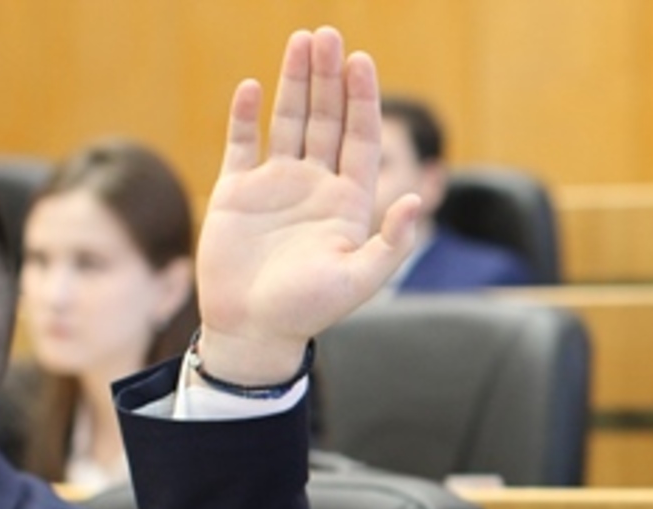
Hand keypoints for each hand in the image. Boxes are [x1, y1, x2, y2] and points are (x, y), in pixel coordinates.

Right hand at [193, 26, 418, 382]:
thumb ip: (391, 243)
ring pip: (289, 122)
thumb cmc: (309, 310)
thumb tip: (415, 202)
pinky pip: (243, 143)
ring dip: (295, 82)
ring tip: (301, 41)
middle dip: (329, 78)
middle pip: (327, 120)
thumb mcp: (360, 280)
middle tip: (329, 35)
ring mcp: (277, 185)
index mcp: (349, 202)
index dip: (363, 101)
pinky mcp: (238, 191)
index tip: (361, 62)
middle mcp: (316, 186)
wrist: (252, 329)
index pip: (361, 139)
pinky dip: (248, 115)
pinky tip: (255, 86)